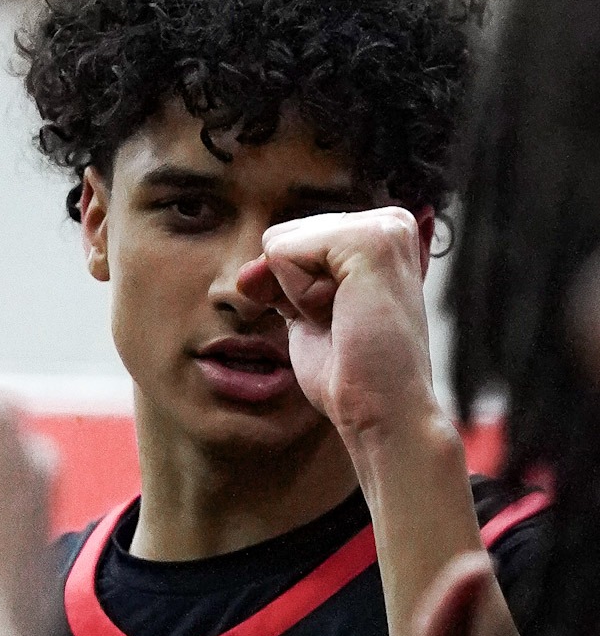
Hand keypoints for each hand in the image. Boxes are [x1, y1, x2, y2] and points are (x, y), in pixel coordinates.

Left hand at [236, 205, 439, 454]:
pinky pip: (283, 253)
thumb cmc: (351, 371)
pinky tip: (340, 317)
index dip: (297, 288)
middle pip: (283, 236)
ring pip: (280, 243)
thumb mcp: (308, 311)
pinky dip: (297, 296)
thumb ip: (283, 278)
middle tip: (342, 324)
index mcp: (382, 231)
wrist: (382, 414)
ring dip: (297, 294)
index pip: (294, 238)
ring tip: (344, 320)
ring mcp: (385, 227)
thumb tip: (244, 274)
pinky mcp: (370, 242)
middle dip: (294, 289)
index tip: (341, 320)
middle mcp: (391, 221)